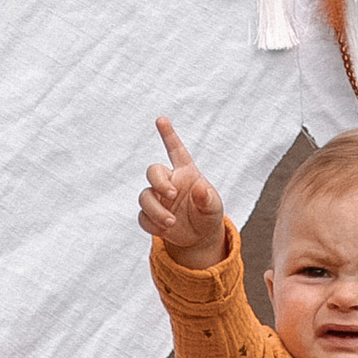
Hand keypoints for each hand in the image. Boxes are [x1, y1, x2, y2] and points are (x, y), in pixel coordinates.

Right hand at [139, 118, 226, 267]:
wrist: (199, 237)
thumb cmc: (207, 214)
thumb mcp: (214, 208)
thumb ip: (208, 198)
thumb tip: (200, 187)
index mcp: (186, 173)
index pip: (175, 150)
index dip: (168, 134)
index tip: (161, 119)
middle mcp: (169, 182)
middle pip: (153, 171)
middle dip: (159, 182)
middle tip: (173, 195)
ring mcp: (158, 199)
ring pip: (144, 197)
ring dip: (156, 211)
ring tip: (172, 223)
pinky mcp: (151, 216)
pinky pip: (142, 216)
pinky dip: (152, 225)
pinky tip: (165, 231)